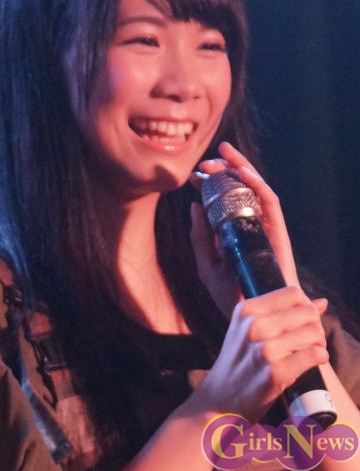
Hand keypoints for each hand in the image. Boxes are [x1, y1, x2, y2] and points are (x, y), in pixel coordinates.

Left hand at [189, 141, 299, 314]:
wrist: (254, 316)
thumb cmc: (231, 294)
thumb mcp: (205, 264)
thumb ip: (199, 237)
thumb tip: (193, 206)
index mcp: (233, 231)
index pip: (223, 200)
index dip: (210, 184)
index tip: (195, 174)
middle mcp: (250, 225)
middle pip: (240, 190)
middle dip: (225, 170)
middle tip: (208, 161)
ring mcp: (265, 228)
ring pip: (256, 190)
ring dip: (242, 169)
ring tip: (226, 155)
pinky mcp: (278, 233)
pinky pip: (271, 204)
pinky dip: (259, 185)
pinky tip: (244, 173)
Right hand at [197, 287, 328, 422]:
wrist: (220, 398)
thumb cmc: (239, 363)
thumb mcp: (247, 329)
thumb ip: (281, 314)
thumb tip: (321, 302)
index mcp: (246, 310)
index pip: (293, 293)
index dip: (305, 306)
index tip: (301, 322)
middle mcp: (253, 325)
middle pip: (307, 312)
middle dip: (315, 325)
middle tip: (306, 340)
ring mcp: (264, 349)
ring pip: (314, 333)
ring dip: (318, 343)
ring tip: (306, 352)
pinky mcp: (275, 372)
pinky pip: (314, 355)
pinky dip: (319, 358)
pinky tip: (310, 362)